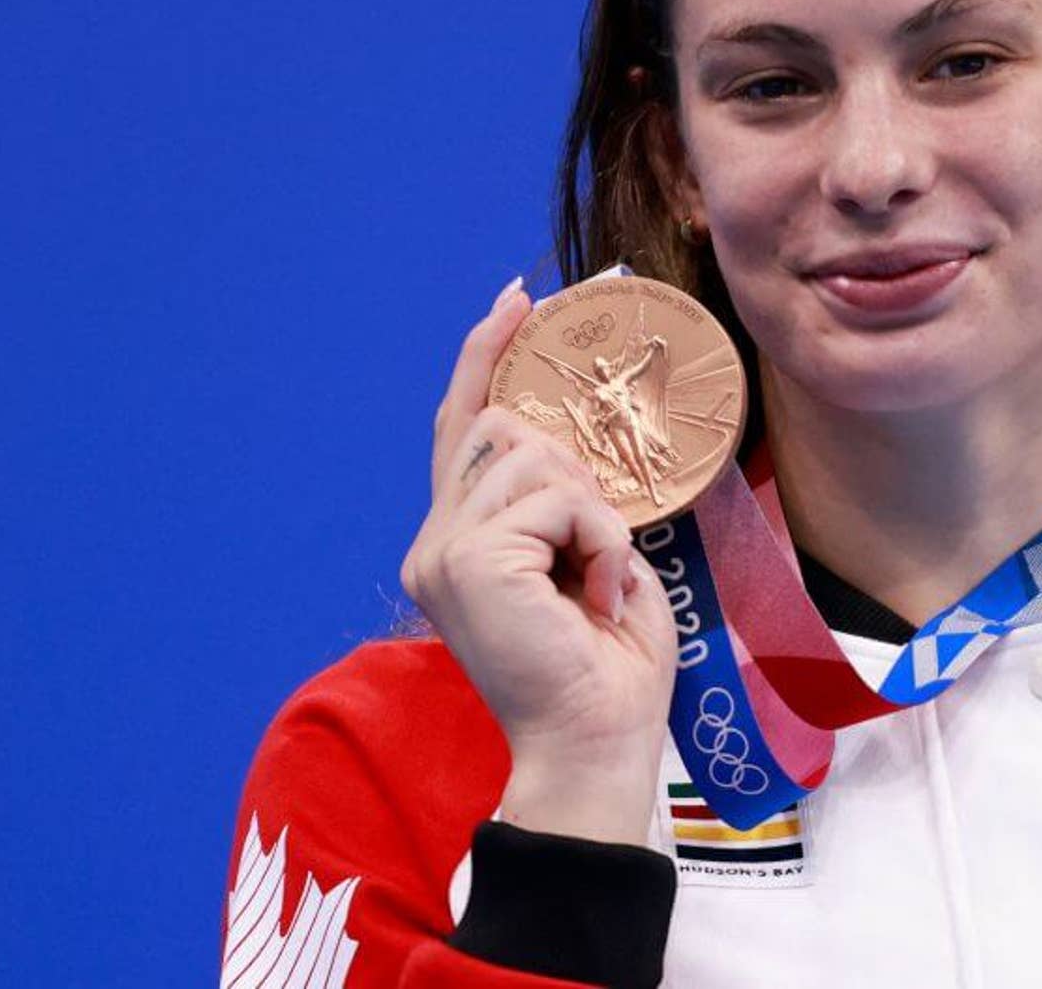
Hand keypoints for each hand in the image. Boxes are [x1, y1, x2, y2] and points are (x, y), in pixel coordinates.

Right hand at [401, 278, 677, 842]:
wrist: (596, 743)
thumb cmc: (606, 667)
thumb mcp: (588, 561)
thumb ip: (561, 502)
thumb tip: (569, 444)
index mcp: (456, 544)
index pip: (463, 426)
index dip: (487, 357)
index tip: (520, 298)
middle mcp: (434, 541)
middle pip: (506, 428)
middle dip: (574, 474)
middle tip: (599, 551)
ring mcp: (445, 549)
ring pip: (537, 457)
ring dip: (595, 515)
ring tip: (599, 584)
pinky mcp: (470, 559)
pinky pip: (561, 499)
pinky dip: (600, 539)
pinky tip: (597, 596)